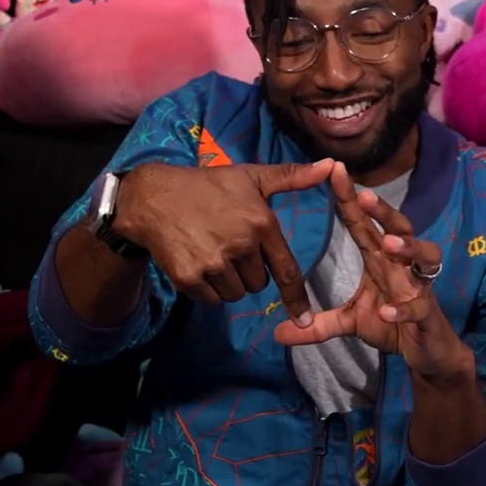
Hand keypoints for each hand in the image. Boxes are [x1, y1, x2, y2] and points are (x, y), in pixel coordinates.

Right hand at [113, 159, 334, 317]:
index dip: (296, 299)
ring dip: (228, 282)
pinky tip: (198, 263)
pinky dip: (207, 289)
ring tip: (213, 254)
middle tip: (231, 249)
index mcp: (261, 223)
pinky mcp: (189, 278)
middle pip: (258, 285)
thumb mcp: (251, 177)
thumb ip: (292, 177)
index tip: (304, 320)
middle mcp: (240, 246)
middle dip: (249, 273)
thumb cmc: (207, 185)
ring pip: (235, 294)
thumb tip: (331, 165)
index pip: (287, 271)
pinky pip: (211, 299)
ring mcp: (213, 264)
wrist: (154, 197)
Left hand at [273, 162, 472, 381]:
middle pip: (400, 229)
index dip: (351, 199)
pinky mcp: (427, 314)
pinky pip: (419, 307)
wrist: (426, 352)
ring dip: (411, 248)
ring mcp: (419, 288)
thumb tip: (278, 332)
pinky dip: (404, 309)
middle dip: (385, 212)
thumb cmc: (391, 324)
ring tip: (390, 245)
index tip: (335, 171)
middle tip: (366, 197)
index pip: (364, 224)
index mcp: (380, 261)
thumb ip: (318, 324)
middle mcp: (402, 267)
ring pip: (425, 257)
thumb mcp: (349, 323)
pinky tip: (386, 312)